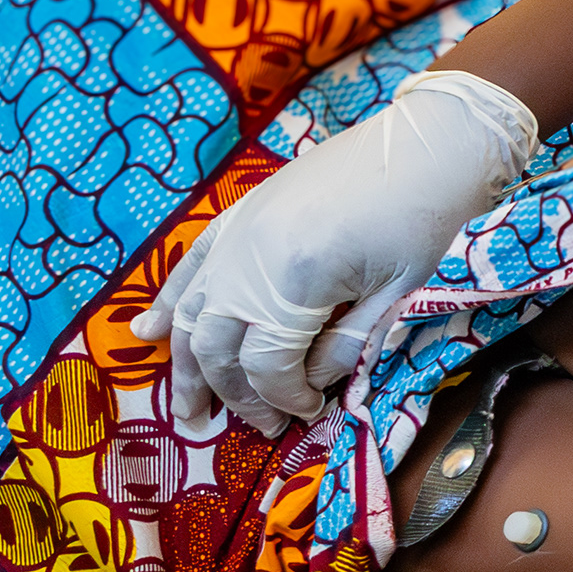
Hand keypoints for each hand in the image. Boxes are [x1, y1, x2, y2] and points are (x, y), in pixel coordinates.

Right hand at [133, 70, 538, 437]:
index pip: (267, 363)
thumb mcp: (398, 294)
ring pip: (192, 312)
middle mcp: (251, 257)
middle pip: (219, 346)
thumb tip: (308, 384)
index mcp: (295, 281)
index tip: (308, 413)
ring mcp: (239, 231)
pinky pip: (191, 263)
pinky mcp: (242, 212)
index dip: (284, 397)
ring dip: (185, 366)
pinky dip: (168, 301)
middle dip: (234, 394)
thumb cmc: (424, 218)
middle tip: (259, 427)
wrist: (426, 144)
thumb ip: (346, 346)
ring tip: (189, 410)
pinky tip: (147, 334)